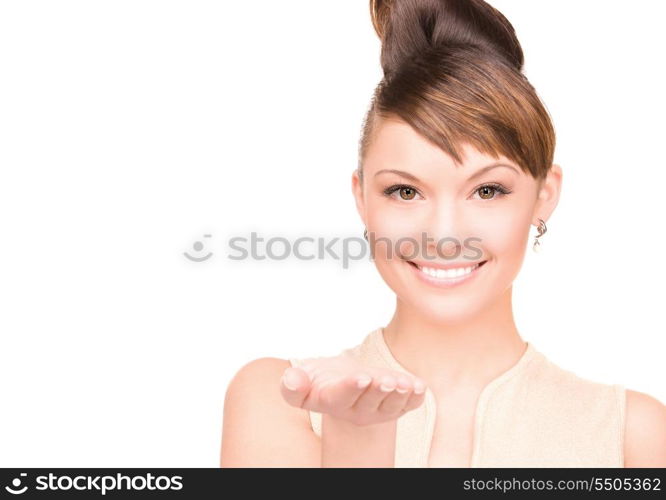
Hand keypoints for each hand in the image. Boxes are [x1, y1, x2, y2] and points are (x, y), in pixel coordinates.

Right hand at [280, 354, 426, 426]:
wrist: (342, 385)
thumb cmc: (319, 381)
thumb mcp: (301, 381)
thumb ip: (292, 385)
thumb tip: (292, 379)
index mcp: (332, 401)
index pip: (342, 396)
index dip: (351, 387)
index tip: (360, 377)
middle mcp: (357, 410)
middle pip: (369, 401)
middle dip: (378, 390)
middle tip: (386, 379)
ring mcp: (378, 410)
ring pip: (391, 405)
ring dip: (399, 394)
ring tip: (405, 383)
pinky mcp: (396, 406)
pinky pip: (408, 405)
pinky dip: (415, 398)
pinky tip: (419, 386)